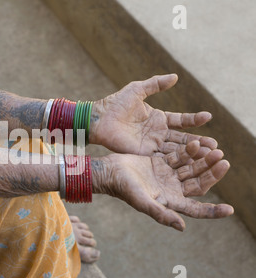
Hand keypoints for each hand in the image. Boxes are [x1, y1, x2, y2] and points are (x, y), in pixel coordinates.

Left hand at [89, 74, 217, 160]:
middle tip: (215, 146)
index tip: (208, 117)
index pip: (181, 121)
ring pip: (176, 150)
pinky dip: (177, 160)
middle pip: (183, 139)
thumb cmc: (116, 103)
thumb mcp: (138, 90)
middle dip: (199, 142)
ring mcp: (151, 145)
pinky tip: (190, 163)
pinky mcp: (144, 154)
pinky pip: (163, 157)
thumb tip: (176, 77)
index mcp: (158, 119)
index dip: (194, 120)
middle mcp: (157, 133)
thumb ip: (156, 84)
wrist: (100, 118)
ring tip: (210, 155)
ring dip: (192, 153)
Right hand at [91, 141, 233, 230]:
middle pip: (198, 183)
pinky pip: (179, 156)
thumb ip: (161, 213)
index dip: (212, 212)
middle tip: (224, 162)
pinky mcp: (161, 162)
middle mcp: (171, 189)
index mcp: (170, 202)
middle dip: (212, 175)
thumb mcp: (142, 201)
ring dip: (203, 161)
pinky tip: (196, 143)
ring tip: (216, 151)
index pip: (196, 209)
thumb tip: (182, 227)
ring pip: (191, 168)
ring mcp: (167, 175)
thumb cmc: (123, 189)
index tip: (229, 210)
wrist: (109, 171)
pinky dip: (189, 151)